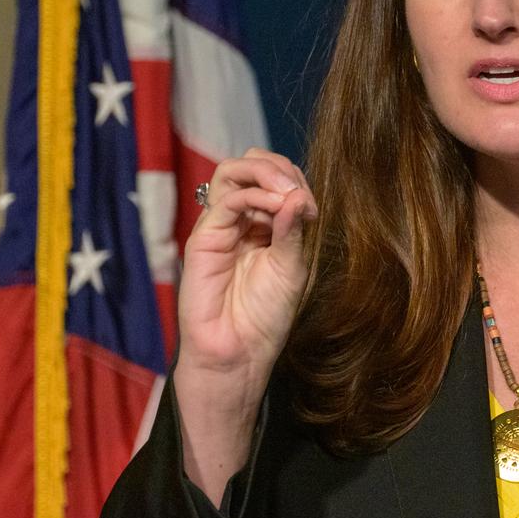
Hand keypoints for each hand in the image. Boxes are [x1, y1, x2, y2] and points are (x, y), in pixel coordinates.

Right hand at [178, 148, 316, 378]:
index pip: (276, 179)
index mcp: (264, 224)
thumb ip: (294, 230)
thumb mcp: (292, 267)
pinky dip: (254, 195)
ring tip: (286, 193)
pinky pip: (225, 199)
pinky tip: (274, 208)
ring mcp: (220, 226)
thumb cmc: (265, 316)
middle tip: (299, 193)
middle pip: (251, 164)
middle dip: (279, 168)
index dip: (297, 181)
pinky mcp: (204, 238)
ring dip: (264, 172)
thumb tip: (299, 193)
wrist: (239, 353)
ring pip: (232, 171)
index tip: (314, 209)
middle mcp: (240, 219)